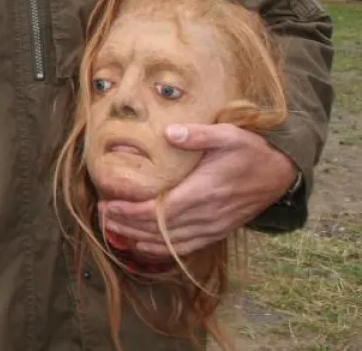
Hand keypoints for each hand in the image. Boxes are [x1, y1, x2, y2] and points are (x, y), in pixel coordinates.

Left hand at [100, 123, 296, 260]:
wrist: (281, 173)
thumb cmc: (251, 151)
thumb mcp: (228, 135)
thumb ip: (198, 135)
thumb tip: (169, 133)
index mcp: (204, 192)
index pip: (159, 211)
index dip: (130, 212)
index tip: (107, 205)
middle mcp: (207, 215)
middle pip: (159, 230)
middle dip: (127, 226)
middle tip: (102, 216)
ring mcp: (213, 227)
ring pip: (170, 243)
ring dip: (140, 239)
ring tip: (114, 231)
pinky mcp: (218, 231)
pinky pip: (186, 247)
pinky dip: (163, 250)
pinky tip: (144, 245)